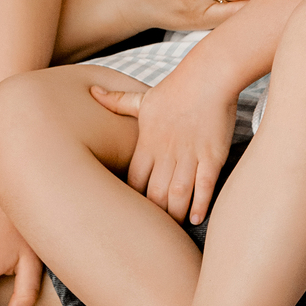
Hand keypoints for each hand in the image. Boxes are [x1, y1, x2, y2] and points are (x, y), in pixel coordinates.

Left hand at [91, 70, 236, 224]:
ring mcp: (189, 155)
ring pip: (178, 194)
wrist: (207, 76)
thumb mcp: (141, 99)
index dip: (131, 199)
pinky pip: (204, 186)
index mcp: (146, 143)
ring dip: (175, 214)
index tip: (133, 210)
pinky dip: (200, 204)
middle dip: (154, 214)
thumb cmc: (174, 89)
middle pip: (154, 193)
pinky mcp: (212, 156)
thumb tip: (92, 90)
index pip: (133, 180)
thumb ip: (117, 102)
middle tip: (155, 228)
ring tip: (174, 228)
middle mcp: (166, 153)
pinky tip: (195, 218)